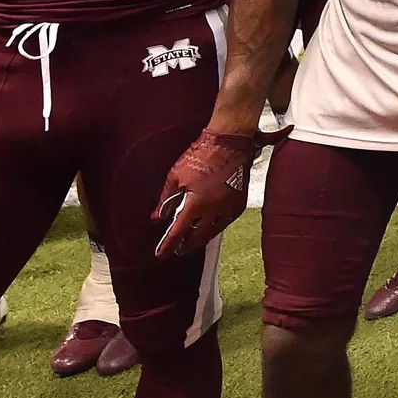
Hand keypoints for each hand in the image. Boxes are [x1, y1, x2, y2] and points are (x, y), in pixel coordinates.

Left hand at [154, 127, 274, 256]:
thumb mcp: (176, 176)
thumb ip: (166, 199)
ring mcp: (229, 206)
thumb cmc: (202, 155)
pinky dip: (216, 226)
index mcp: (196, 203)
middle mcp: (214, 209)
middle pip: (198, 237)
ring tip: (193, 239)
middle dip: (187, 245)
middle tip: (178, 249)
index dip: (168, 245)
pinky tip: (210, 225)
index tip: (162, 254)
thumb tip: (157, 216)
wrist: (229, 142)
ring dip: (202, 237)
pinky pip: (227, 221)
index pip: (178, 232)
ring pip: (214, 231)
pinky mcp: (240, 201)